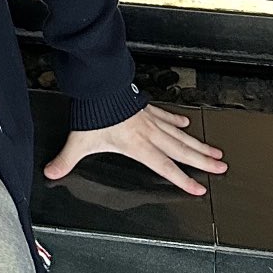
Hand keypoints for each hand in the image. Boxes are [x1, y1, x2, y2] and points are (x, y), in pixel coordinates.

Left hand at [44, 102, 225, 195]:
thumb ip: (66, 160)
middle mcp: (148, 133)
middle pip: (181, 150)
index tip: (200, 189)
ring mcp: (149, 119)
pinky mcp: (145, 107)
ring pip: (179, 134)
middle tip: (222, 167)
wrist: (98, 83)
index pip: (165, 166)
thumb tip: (51, 172)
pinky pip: (165, 116)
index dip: (182, 179)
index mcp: (137, 145)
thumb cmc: (92, 112)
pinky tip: (185, 124)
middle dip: (202, 160)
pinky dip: (176, 121)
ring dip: (198, 143)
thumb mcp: (79, 141)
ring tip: (215, 151)